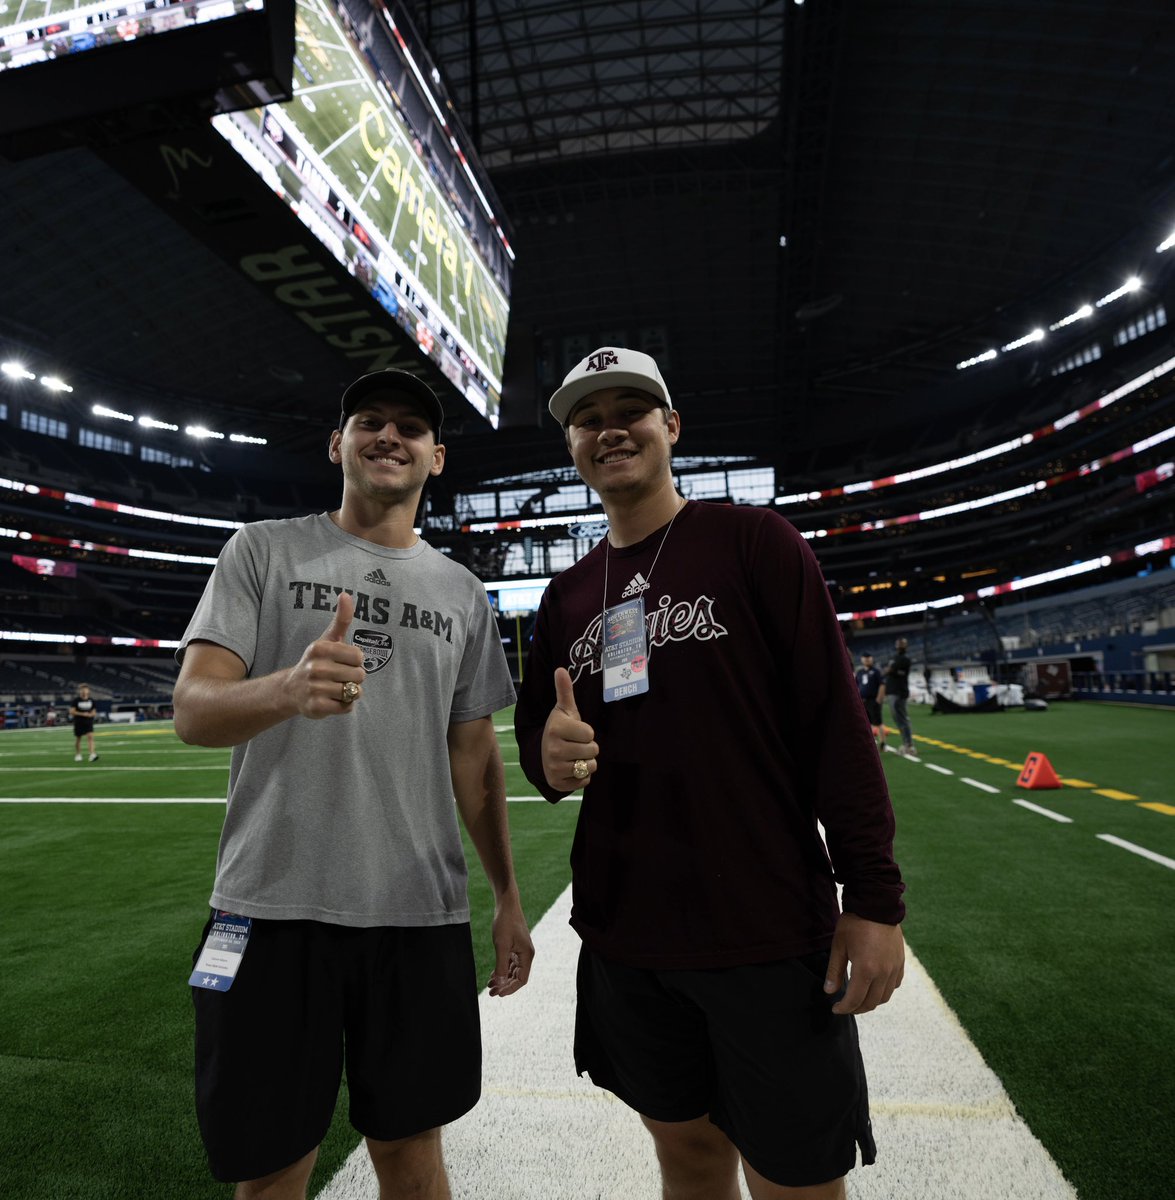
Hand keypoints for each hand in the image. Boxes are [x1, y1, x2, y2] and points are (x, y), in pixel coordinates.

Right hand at [288, 592, 366, 718]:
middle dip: (353, 678)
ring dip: (349, 693)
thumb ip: (341, 619)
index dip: (355, 662)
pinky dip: (344, 706)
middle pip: (359, 675)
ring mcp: (315, 688)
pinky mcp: (316, 707)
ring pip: (353, 692)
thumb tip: (346, 594)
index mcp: (320, 648)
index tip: (342, 662)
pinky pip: (346, 707)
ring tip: (333, 688)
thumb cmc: (317, 661)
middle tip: (337, 677)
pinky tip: (331, 700)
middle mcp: (316, 667)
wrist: (292, 689)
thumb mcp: (328, 639)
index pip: (359, 657)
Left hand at [486, 894, 534, 997]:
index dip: (510, 988)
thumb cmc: (505, 922)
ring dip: (502, 979)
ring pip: (513, 971)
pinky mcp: (515, 946)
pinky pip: (510, 963)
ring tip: (489, 986)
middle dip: (505, 985)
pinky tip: (492, 976)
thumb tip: (501, 983)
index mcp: (527, 955)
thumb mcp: (501, 945)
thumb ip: (501, 965)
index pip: (522, 979)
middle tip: (491, 993)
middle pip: (517, 977)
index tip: (498, 994)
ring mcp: (521, 950)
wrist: (506, 904)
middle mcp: (526, 954)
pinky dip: (502, 970)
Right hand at [541, 667, 598, 790]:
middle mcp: (553, 749)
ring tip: (574, 756)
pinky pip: (585, 781)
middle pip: (593, 751)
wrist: (542, 753)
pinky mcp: (558, 784)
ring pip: (590, 767)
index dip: (586, 732)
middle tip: (575, 744)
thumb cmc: (560, 729)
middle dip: (588, 747)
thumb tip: (561, 669)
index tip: (575, 731)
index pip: (590, 733)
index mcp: (555, 729)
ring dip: (587, 762)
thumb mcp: (563, 710)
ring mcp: (554, 768)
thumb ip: (564, 690)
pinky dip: (582, 776)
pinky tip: (571, 768)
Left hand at [825, 912, 904, 1014]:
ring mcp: (894, 968)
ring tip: (859, 999)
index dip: (844, 1008)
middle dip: (856, 1008)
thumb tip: (829, 991)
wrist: (876, 904)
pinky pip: (894, 985)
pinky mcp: (900, 962)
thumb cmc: (854, 923)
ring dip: (871, 1002)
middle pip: (871, 1002)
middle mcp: (883, 973)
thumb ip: (834, 971)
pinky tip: (874, 986)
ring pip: (885, 997)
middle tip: (845, 1006)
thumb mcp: (839, 945)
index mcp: (865, 969)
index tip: (835, 1009)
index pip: (855, 1000)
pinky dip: (884, 991)